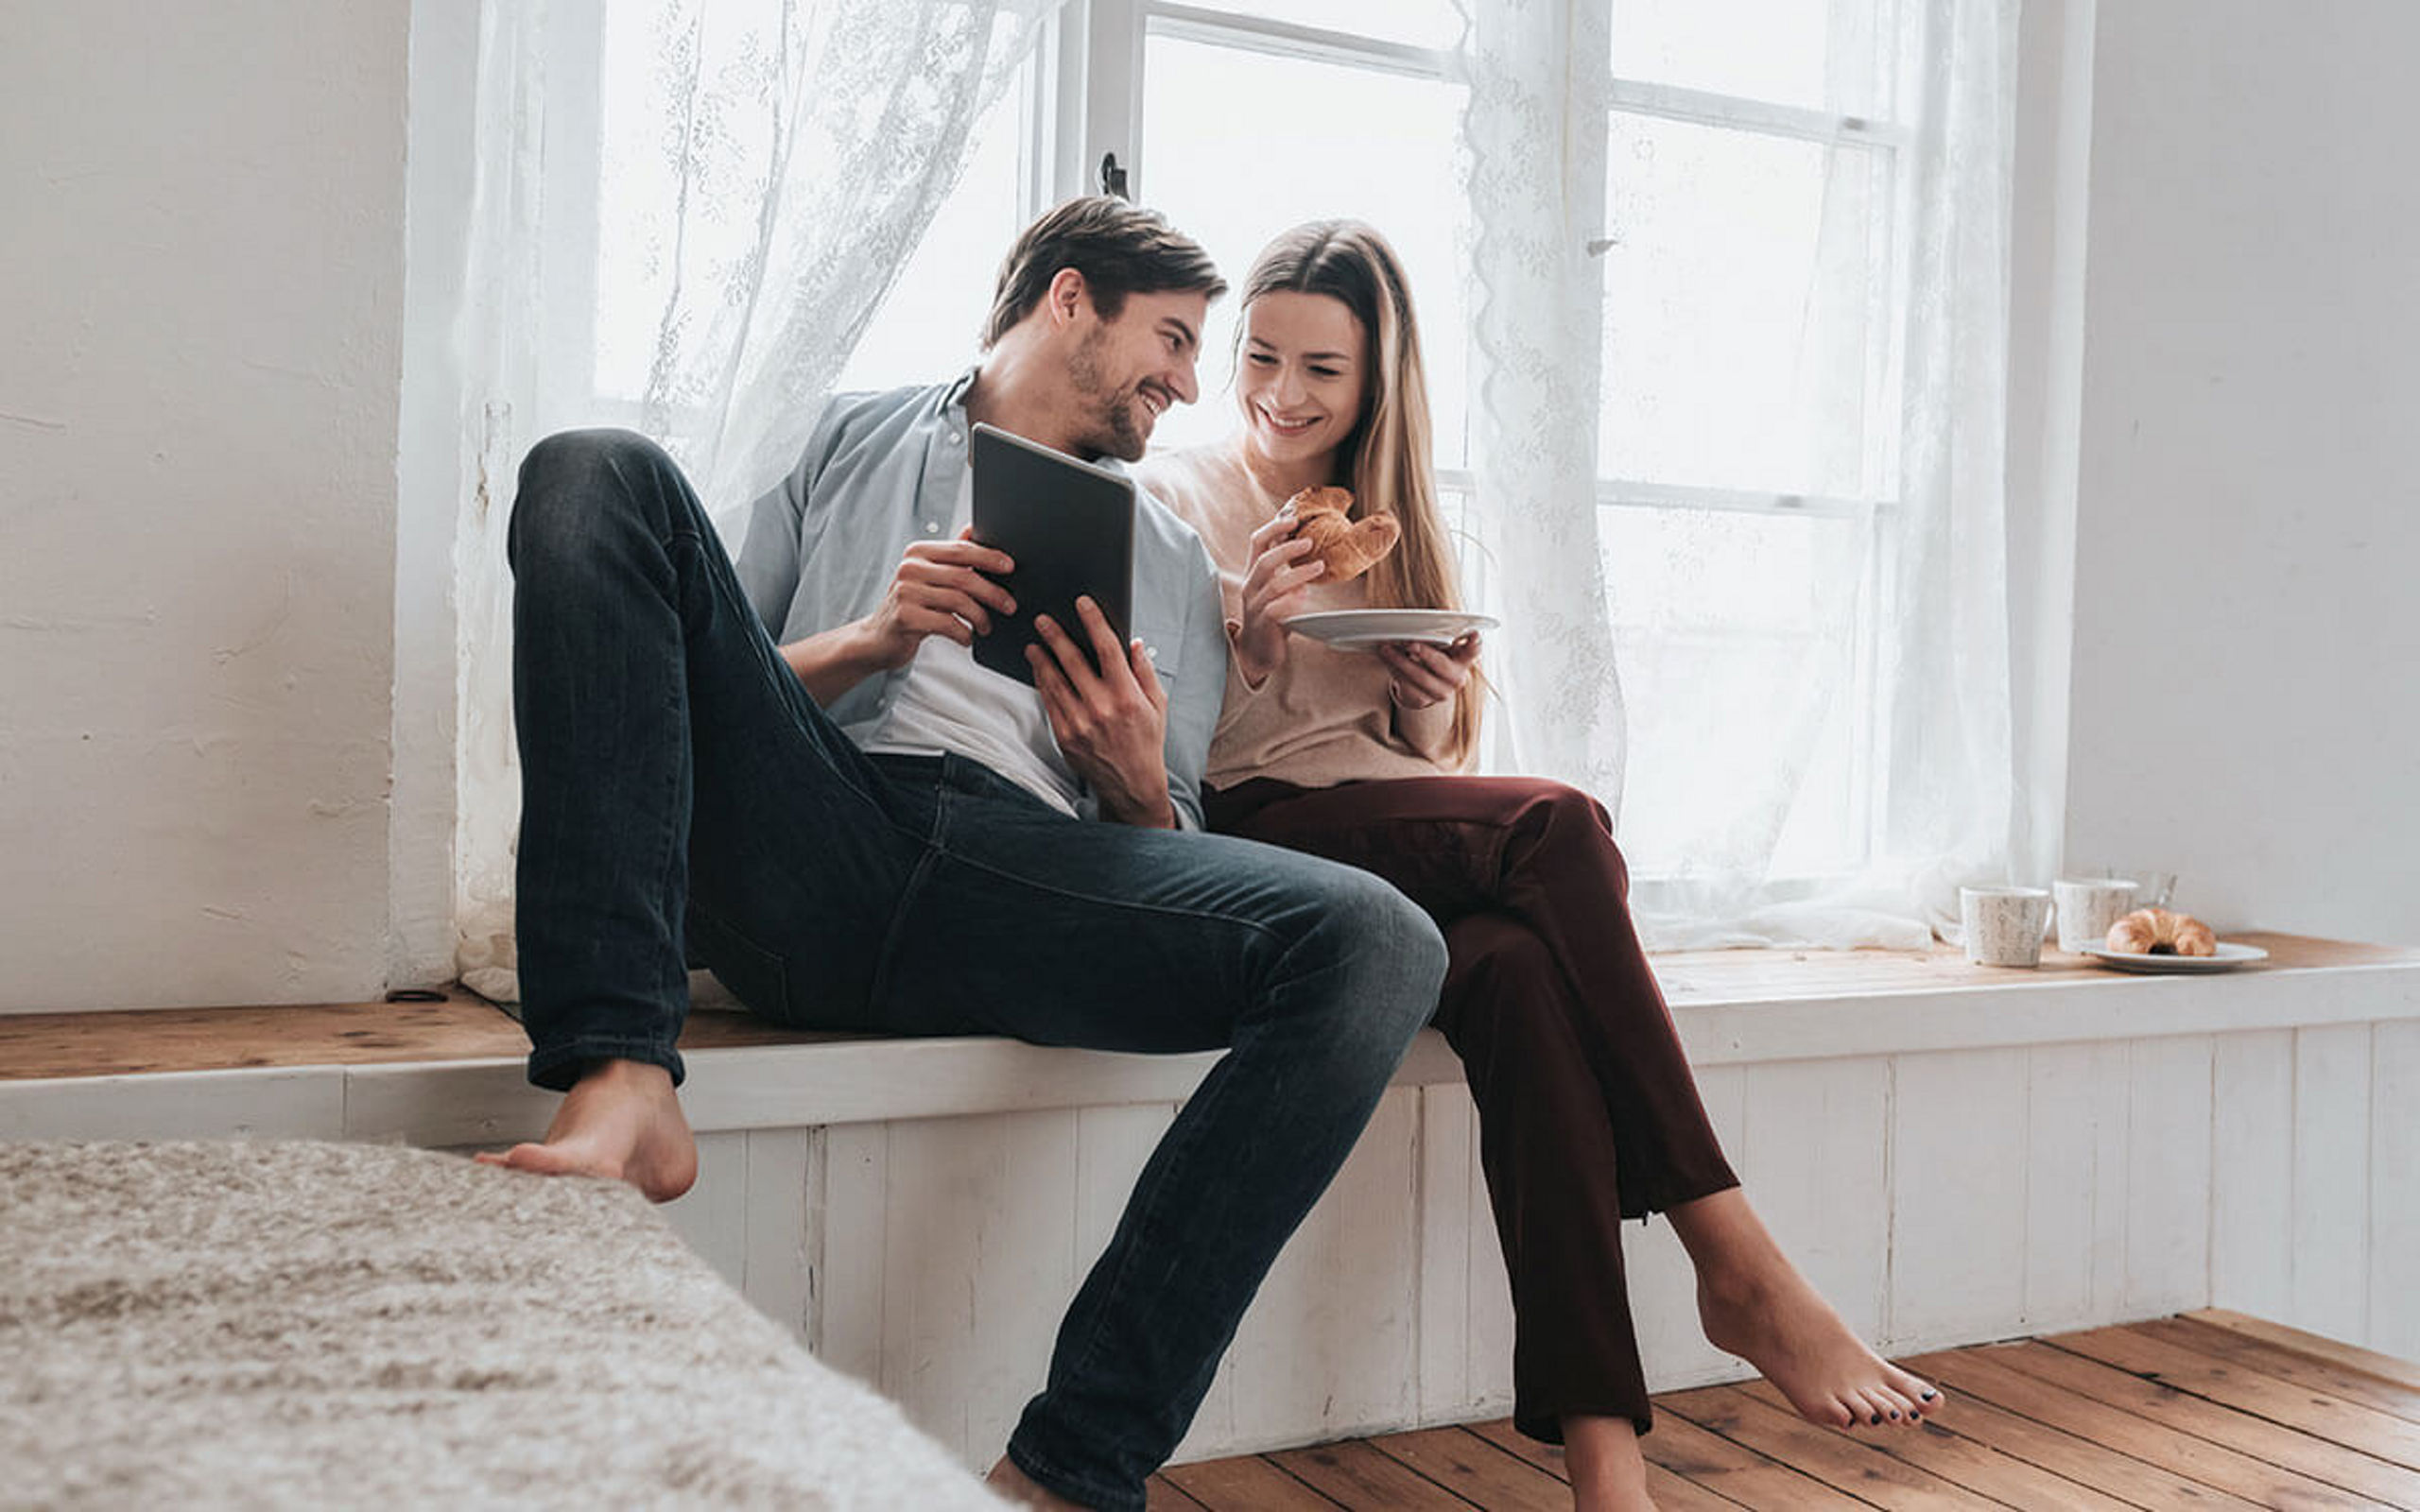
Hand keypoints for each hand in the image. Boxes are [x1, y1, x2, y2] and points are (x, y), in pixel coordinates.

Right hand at [853, 527, 1015, 670]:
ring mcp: (905, 592)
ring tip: (987, 627)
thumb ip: (950, 555)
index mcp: (918, 552)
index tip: (1010, 567)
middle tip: (1010, 606)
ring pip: (959, 601)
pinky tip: (967, 638)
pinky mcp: (905, 617)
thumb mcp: (928, 576)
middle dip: (993, 592)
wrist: (878, 638)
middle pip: (964, 577)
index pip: (961, 549)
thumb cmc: (911, 605)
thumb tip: (974, 528)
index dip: (989, 557)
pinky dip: (964, 633)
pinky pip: (947, 624)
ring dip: (980, 617)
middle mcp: (909, 568)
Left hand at [1027, 596, 1175, 826]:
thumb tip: (1133, 643)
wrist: (1131, 784)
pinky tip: (1039, 670)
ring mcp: (1080, 723)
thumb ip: (1144, 672)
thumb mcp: (1158, 705)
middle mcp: (1102, 708)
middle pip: (1073, 660)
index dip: (1093, 621)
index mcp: (1128, 697)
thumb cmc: (1146, 742)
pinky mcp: (1065, 736)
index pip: (1107, 648)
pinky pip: (1049, 702)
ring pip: (1054, 680)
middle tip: (1043, 620)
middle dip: (1056, 635)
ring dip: (1042, 658)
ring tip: (1034, 642)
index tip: (1082, 604)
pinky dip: (1042, 682)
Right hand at [1232, 509, 1325, 686]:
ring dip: (1298, 573)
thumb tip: (1307, 542)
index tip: (1293, 518)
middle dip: (1287, 549)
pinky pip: (1276, 609)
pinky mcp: (1263, 623)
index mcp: (1253, 572)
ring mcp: (1255, 605)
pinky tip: (1305, 597)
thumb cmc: (1272, 615)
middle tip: (1310, 542)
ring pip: (1274, 585)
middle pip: (1264, 560)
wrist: (1258, 651)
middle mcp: (1250, 586)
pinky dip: (1292, 601)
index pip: (1257, 542)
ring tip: (1319, 566)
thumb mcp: (1275, 587)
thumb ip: (1285, 568)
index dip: (1274, 527)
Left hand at [1377, 632, 1480, 709]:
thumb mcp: (1439, 643)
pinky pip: (1407, 686)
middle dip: (1425, 653)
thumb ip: (1437, 631)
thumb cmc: (1433, 654)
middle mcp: (1458, 676)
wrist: (1423, 684)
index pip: (1474, 649)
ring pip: (1421, 677)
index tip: (1473, 634)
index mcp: (1464, 658)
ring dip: (1401, 661)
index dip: (1474, 642)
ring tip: (1386, 648)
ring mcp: (1442, 691)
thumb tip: (1425, 620)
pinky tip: (1386, 659)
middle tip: (1410, 643)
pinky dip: (1394, 670)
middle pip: (1442, 665)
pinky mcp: (1424, 699)